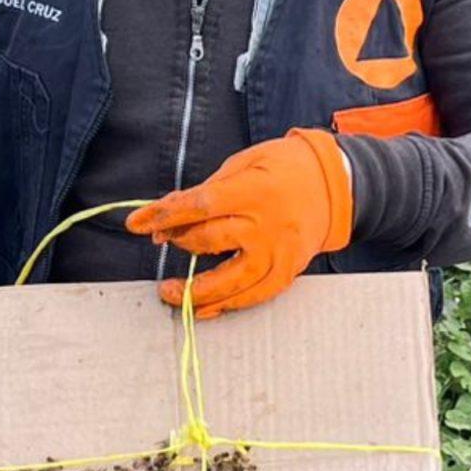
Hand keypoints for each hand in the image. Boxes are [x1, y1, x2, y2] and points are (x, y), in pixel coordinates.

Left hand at [125, 128, 352, 318]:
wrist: (334, 186)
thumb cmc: (283, 168)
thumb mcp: (244, 162)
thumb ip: (208, 188)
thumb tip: (168, 211)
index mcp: (254, 191)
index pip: (198, 206)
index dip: (162, 216)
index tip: (136, 223)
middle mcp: (266, 226)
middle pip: (208, 241)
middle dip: (176, 241)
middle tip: (159, 239)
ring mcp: (278, 254)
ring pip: (228, 281)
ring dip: (193, 290)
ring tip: (167, 292)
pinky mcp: (287, 273)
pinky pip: (252, 297)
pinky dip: (225, 306)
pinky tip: (202, 308)